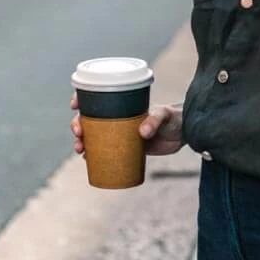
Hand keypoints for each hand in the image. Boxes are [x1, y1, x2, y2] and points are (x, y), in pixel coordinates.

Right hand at [70, 95, 185, 156]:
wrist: (184, 133)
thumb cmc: (173, 117)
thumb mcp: (164, 115)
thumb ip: (154, 121)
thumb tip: (142, 133)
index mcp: (122, 104)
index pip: (97, 98)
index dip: (82, 99)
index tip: (75, 105)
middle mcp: (118, 118)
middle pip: (90, 119)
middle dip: (78, 125)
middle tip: (79, 134)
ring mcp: (121, 133)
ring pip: (95, 136)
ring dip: (83, 142)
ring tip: (80, 150)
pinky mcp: (127, 148)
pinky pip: (106, 151)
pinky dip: (95, 155)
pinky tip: (87, 160)